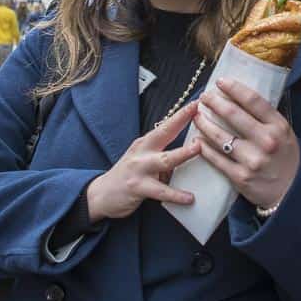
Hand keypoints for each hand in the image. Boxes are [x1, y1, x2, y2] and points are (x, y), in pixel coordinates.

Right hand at [86, 102, 201, 220]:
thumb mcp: (143, 159)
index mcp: (145, 143)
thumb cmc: (128, 175)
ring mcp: (139, 169)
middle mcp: (142, 152)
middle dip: (180, 122)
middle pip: (163, 134)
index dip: (181, 114)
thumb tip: (192, 151)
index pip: (165, 125)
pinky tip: (189, 197)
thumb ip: (163, 154)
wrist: (101, 194)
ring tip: (198, 148)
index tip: (196, 103)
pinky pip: (160, 191)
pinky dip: (176, 194)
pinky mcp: (137, 187)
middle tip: (198, 113)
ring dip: (182, 153)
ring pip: (164, 160)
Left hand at [192, 78, 299, 209]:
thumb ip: (266, 117)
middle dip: (214, 102)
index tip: (220, 81)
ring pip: (220, 136)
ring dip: (204, 123)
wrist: (292, 193)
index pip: (253, 100)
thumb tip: (241, 95)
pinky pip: (217, 158)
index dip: (234, 88)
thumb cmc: (285, 157)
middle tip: (204, 97)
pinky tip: (197, 139)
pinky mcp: (240, 177)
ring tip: (197, 116)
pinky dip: (204, 147)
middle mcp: (266, 141)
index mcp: (278, 126)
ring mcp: (252, 160)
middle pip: (233, 114)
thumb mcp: (284, 133)